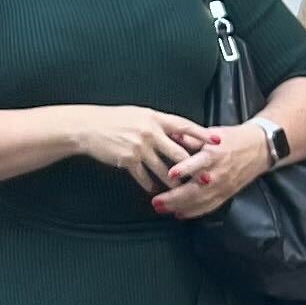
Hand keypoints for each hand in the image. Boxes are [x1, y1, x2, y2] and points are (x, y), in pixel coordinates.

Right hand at [58, 104, 218, 186]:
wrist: (88, 127)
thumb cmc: (114, 119)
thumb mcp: (138, 114)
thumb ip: (158, 123)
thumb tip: (177, 131)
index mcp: (154, 118)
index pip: (184, 126)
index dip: (201, 134)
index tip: (216, 141)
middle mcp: (150, 132)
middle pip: (178, 152)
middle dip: (193, 166)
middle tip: (205, 175)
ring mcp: (139, 147)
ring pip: (163, 169)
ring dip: (173, 182)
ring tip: (182, 190)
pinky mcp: (128, 160)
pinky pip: (144, 176)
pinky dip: (150, 184)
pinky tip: (154, 190)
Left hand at [151, 123, 275, 220]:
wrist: (259, 149)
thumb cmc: (233, 139)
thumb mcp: (212, 133)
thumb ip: (191, 137)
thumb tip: (171, 134)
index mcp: (215, 154)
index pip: (199, 163)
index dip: (185, 169)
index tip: (170, 174)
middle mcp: (219, 173)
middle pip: (196, 189)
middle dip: (174, 197)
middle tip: (156, 201)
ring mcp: (223, 186)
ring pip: (200, 201)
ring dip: (180, 207)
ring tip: (162, 209)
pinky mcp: (227, 194)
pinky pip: (209, 206)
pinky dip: (194, 212)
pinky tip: (180, 214)